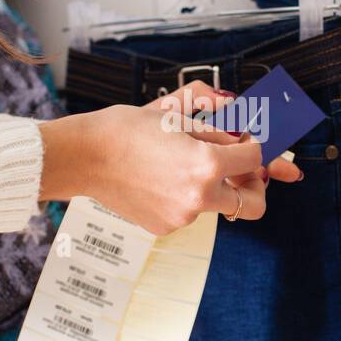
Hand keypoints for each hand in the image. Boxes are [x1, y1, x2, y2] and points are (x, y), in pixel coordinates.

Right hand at [37, 81, 302, 235]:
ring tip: (188, 164)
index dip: (255, 145)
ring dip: (216, 187)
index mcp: (206, 165)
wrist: (85, 157)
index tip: (246, 140)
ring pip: (218, 205)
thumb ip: (218, 124)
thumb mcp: (176, 115)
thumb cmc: (126, 129)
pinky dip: (187, 195)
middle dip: (256, 187)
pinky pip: (190, 212)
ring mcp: (182, 217)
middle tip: (245, 171)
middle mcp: (199, 197)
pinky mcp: (165, 226)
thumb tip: (242, 131)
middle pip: (252, 204)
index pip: (255, 159)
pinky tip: (163, 176)